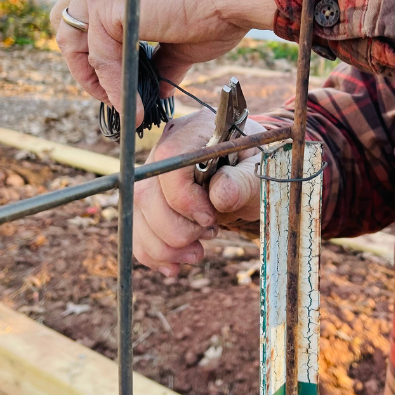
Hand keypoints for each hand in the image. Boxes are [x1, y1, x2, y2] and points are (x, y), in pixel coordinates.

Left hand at [50, 0, 273, 123]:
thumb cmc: (223, 3)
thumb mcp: (182, 37)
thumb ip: (161, 60)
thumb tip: (157, 90)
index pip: (86, 12)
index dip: (91, 51)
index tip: (113, 82)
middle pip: (66, 23)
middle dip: (80, 65)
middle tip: (107, 95)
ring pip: (75, 41)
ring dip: (96, 81)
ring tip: (123, 107)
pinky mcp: (107, 1)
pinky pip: (100, 56)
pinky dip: (114, 85)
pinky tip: (135, 103)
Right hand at [134, 109, 264, 275]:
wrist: (247, 176)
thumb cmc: (254, 169)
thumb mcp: (259, 174)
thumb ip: (243, 181)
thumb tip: (221, 194)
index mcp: (197, 130)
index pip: (170, 158)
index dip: (183, 197)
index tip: (209, 218)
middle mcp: (166, 146)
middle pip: (147, 191)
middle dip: (175, 228)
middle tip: (210, 234)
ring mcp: (151, 171)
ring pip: (137, 213)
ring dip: (164, 245)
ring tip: (196, 253)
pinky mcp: (146, 196)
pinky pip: (136, 227)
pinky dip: (153, 253)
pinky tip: (175, 264)